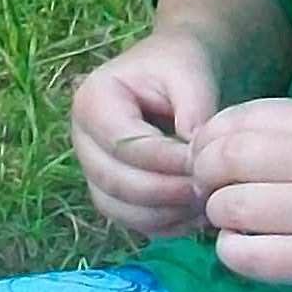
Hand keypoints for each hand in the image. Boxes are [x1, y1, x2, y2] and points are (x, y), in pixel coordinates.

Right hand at [71, 28, 225, 237]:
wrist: (176, 73)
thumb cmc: (181, 67)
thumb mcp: (191, 74)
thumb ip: (194, 111)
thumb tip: (195, 159)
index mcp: (92, 101)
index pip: (124, 144)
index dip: (166, 161)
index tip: (207, 164)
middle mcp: (81, 139)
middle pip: (116, 182)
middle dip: (167, 192)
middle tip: (211, 188)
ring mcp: (91, 170)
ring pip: (120, 209)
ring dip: (166, 213)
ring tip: (206, 201)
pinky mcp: (110, 193)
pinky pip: (131, 222)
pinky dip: (164, 225)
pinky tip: (196, 213)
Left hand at [188, 98, 291, 291]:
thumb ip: (281, 136)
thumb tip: (205, 140)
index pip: (242, 117)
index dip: (209, 138)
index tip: (209, 158)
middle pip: (227, 158)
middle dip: (204, 176)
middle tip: (211, 193)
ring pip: (230, 207)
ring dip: (218, 217)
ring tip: (234, 223)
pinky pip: (243, 254)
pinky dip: (231, 252)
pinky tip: (248, 249)